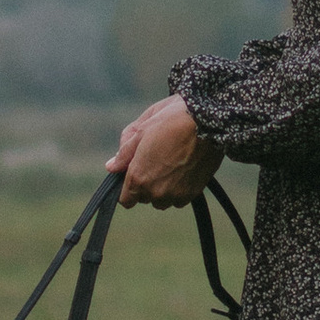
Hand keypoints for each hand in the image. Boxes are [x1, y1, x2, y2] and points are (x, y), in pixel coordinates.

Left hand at [111, 93, 222, 210]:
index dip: (127, 187)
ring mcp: (175, 195)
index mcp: (138, 177)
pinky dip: (179, 189)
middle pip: (144, 198)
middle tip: (155, 160)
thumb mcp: (141, 130)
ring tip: (170, 164)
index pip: (125, 200)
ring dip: (162, 189)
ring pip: (162, 200)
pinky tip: (183, 168)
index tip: (134, 174)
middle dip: (145, 184)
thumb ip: (124, 154)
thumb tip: (111, 167)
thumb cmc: (171, 120)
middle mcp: (155, 191)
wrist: (208, 122)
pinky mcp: (192, 194)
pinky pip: (179, 199)